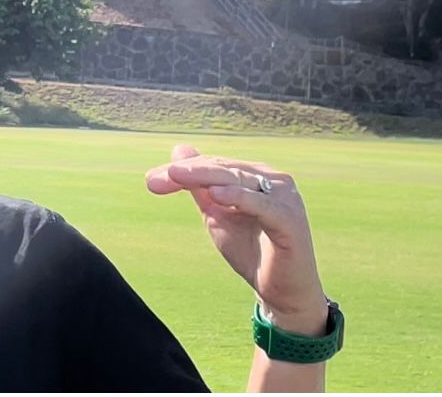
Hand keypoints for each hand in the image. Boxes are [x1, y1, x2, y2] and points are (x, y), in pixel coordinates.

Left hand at [146, 144, 328, 334]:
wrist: (281, 291)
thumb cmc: (251, 249)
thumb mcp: (216, 214)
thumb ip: (198, 185)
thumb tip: (179, 150)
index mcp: (254, 176)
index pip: (212, 165)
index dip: (180, 171)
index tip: (150, 180)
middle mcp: (272, 180)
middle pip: (222, 169)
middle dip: (186, 173)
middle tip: (155, 179)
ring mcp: (284, 198)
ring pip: (239, 180)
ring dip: (205, 176)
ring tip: (178, 175)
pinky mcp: (290, 220)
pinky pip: (263, 205)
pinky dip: (240, 197)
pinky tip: (217, 194)